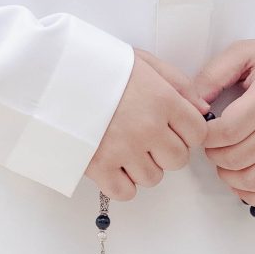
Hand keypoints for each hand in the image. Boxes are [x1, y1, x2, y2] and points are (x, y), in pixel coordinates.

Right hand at [87, 49, 212, 201]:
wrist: (52, 74)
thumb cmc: (97, 65)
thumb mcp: (143, 61)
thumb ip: (178, 83)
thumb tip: (202, 110)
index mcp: (162, 100)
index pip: (198, 133)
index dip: (187, 132)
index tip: (173, 128)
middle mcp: (148, 127)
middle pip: (178, 160)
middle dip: (167, 152)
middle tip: (148, 139)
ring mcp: (124, 149)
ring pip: (153, 178)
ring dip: (143, 167)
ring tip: (126, 148)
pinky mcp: (99, 166)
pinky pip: (125, 192)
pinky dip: (122, 184)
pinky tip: (114, 166)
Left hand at [192, 38, 254, 206]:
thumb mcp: (248, 53)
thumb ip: (214, 74)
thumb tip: (193, 104)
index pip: (227, 131)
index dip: (205, 136)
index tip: (203, 129)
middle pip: (236, 158)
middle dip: (214, 154)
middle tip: (213, 143)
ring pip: (253, 180)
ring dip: (229, 176)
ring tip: (226, 160)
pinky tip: (245, 183)